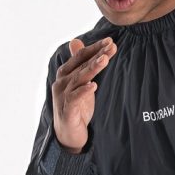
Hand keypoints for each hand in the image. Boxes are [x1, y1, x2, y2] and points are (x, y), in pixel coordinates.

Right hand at [52, 36, 117, 152]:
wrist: (68, 133)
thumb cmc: (76, 107)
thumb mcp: (80, 83)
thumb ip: (80, 64)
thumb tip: (75, 40)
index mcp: (65, 74)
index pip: (81, 56)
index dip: (94, 48)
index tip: (110, 41)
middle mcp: (62, 82)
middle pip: (81, 65)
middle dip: (97, 54)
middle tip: (111, 46)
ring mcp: (63, 96)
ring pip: (79, 78)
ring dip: (92, 68)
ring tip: (104, 60)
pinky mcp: (67, 110)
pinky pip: (75, 98)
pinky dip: (84, 91)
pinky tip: (93, 86)